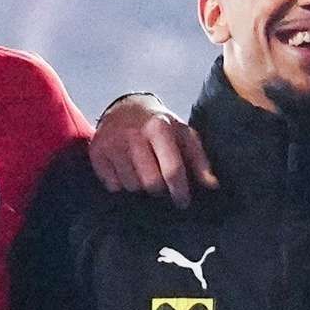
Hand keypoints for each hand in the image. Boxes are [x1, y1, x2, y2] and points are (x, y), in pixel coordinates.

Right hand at [89, 93, 212, 203]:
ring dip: (140, 186)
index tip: (183, 202)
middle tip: (161, 183)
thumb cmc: (159, 124)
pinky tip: (126, 171)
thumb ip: (198, 159)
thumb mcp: (182, 133)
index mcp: (159, 128)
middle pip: (150, 183)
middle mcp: (133, 134)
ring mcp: (112, 143)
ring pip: (131, 186)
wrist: (125, 107)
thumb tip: (212, 185)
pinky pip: (112, 185)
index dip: (179, 191)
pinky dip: (121, 184)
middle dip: (159, 190)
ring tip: (143, 173)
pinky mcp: (97, 152)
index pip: (172, 169)